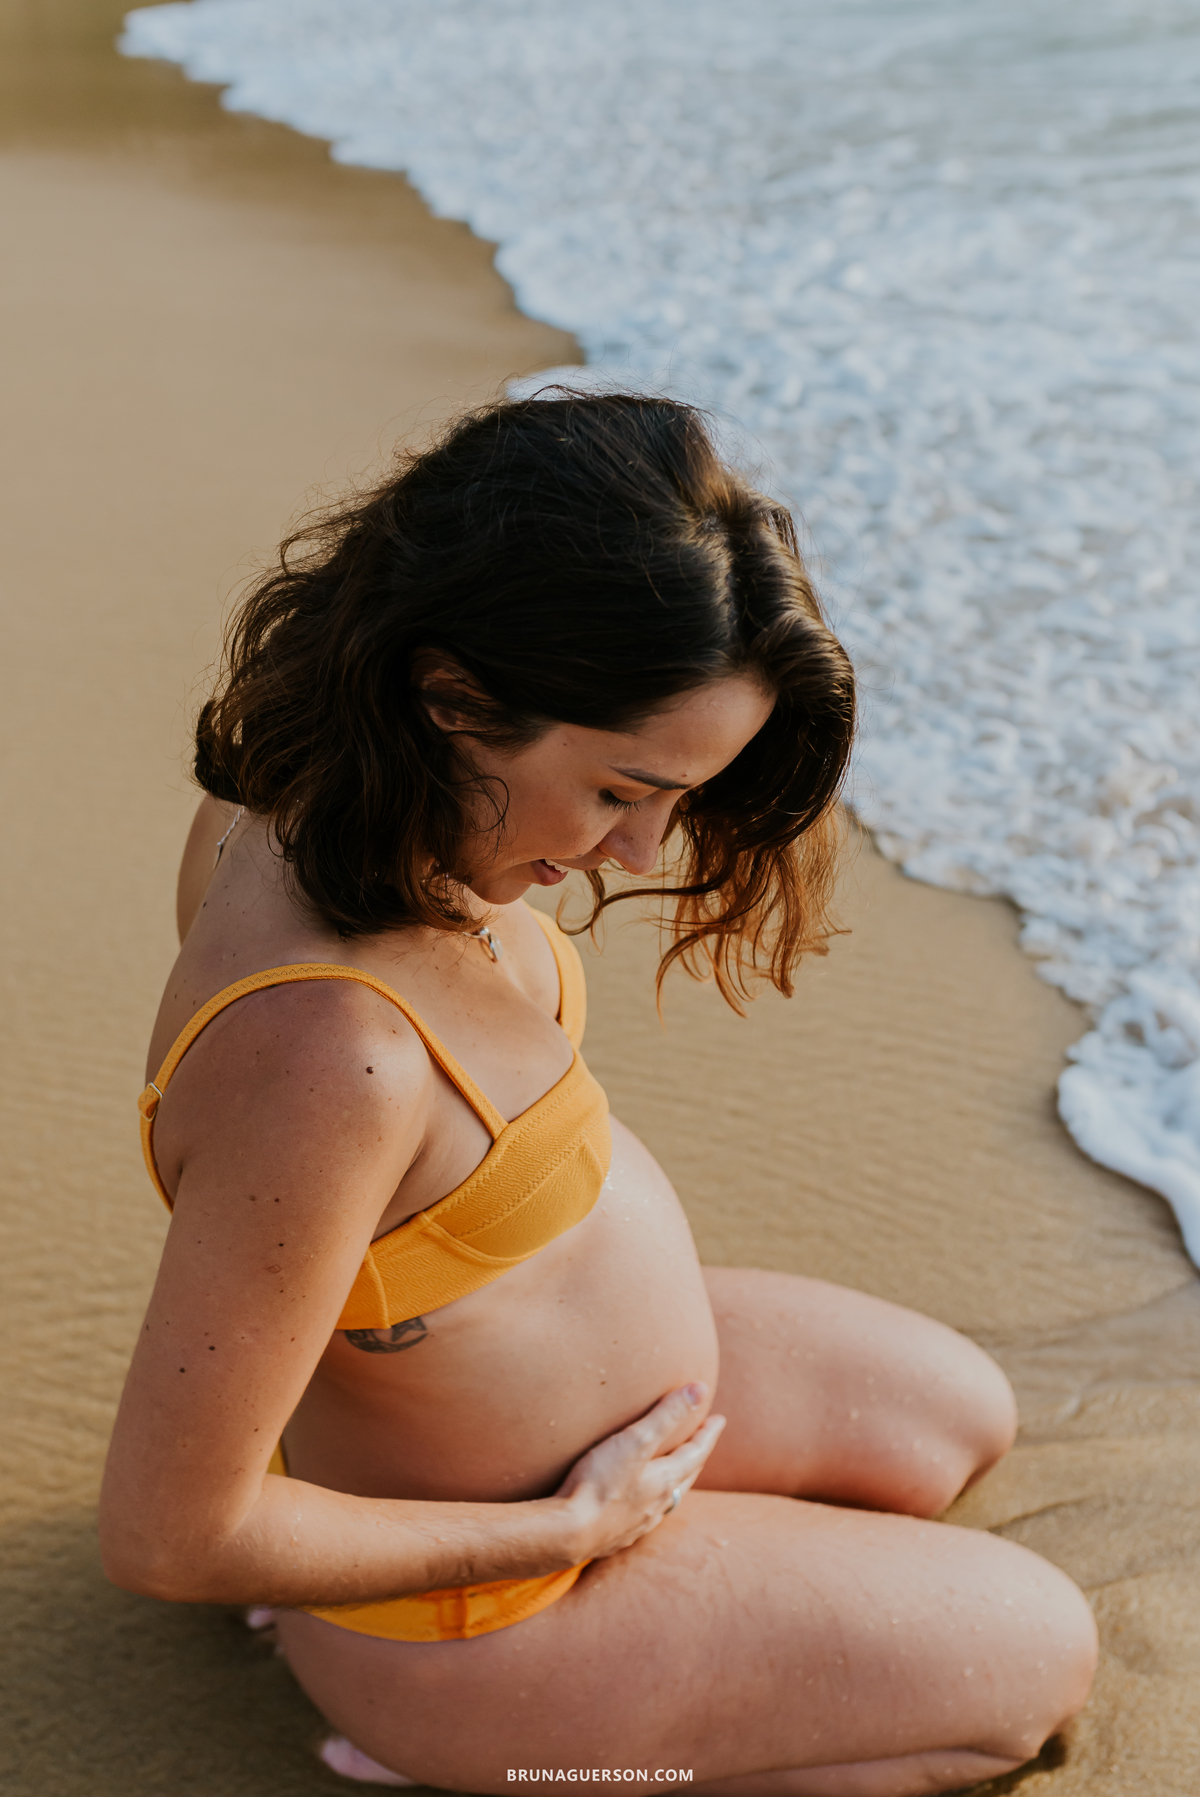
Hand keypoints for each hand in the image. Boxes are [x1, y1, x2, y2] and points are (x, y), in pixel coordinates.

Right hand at [554, 1384, 724, 1561]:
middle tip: (701, 1443)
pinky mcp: (617, 1535)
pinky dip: (650, 1502)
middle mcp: (656, 1505)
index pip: (696, 1453)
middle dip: (695, 1457)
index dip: (708, 1434)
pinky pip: (644, 1516)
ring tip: (674, 1473)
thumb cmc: (599, 1484)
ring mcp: (637, 1524)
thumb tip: (701, 1389)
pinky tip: (638, 1504)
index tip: (719, 1419)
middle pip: (685, 1477)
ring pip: (666, 1500)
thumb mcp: (635, 1441)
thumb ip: (666, 1415)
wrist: (567, 1534)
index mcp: (665, 1481)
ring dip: (675, 1482)